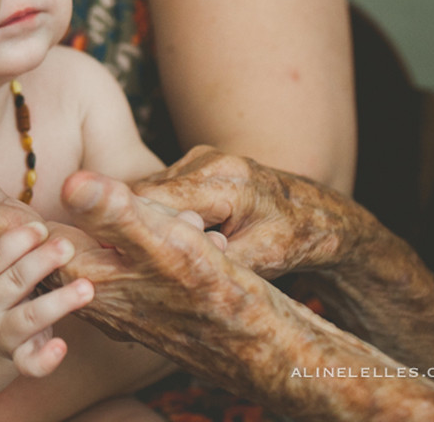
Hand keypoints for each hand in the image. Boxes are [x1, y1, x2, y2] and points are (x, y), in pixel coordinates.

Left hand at [0, 139, 217, 343]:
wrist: (244, 339)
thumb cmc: (213, 291)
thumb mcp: (170, 245)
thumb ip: (120, 212)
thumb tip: (69, 181)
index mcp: (76, 262)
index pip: (1, 227)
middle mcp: (70, 273)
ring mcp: (84, 277)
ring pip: (17, 240)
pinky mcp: (102, 276)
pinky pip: (42, 245)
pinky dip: (16, 223)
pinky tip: (13, 215)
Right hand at [0, 221, 93, 377]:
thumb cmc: (3, 285)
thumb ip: (15, 237)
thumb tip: (56, 192)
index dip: (17, 241)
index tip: (42, 227)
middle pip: (15, 281)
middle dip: (41, 263)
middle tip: (68, 246)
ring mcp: (3, 332)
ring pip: (29, 318)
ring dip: (58, 303)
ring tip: (87, 288)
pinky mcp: (19, 357)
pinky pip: (30, 363)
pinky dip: (45, 358)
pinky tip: (62, 347)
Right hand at [130, 147, 361, 277]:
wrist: (322, 215)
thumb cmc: (298, 239)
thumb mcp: (260, 261)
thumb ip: (213, 261)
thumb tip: (162, 274)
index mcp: (224, 180)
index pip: (151, 200)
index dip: (126, 229)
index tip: (111, 261)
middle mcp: (206, 161)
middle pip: (142, 195)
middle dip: (130, 229)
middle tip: (120, 267)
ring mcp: (199, 160)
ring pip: (147, 195)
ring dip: (142, 225)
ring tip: (142, 258)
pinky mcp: (193, 167)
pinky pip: (159, 193)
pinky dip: (155, 219)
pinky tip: (160, 245)